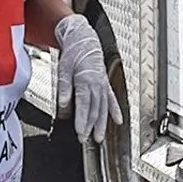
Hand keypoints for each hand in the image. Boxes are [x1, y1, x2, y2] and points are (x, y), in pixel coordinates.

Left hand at [55, 14, 122, 143]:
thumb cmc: (73, 54)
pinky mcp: (105, 84)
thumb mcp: (64, 69)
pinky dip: (115, 110)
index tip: (80, 133)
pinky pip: (111, 99)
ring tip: (100, 138)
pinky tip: (118, 121)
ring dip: (102, 123)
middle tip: (86, 140)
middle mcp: (97, 84)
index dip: (82, 121)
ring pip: (103, 108)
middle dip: (90, 126)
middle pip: (95, 109)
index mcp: (86, 80)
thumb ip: (64, 88)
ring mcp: (103, 84)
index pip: (84, 105)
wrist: (85, 40)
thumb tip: (64, 104)